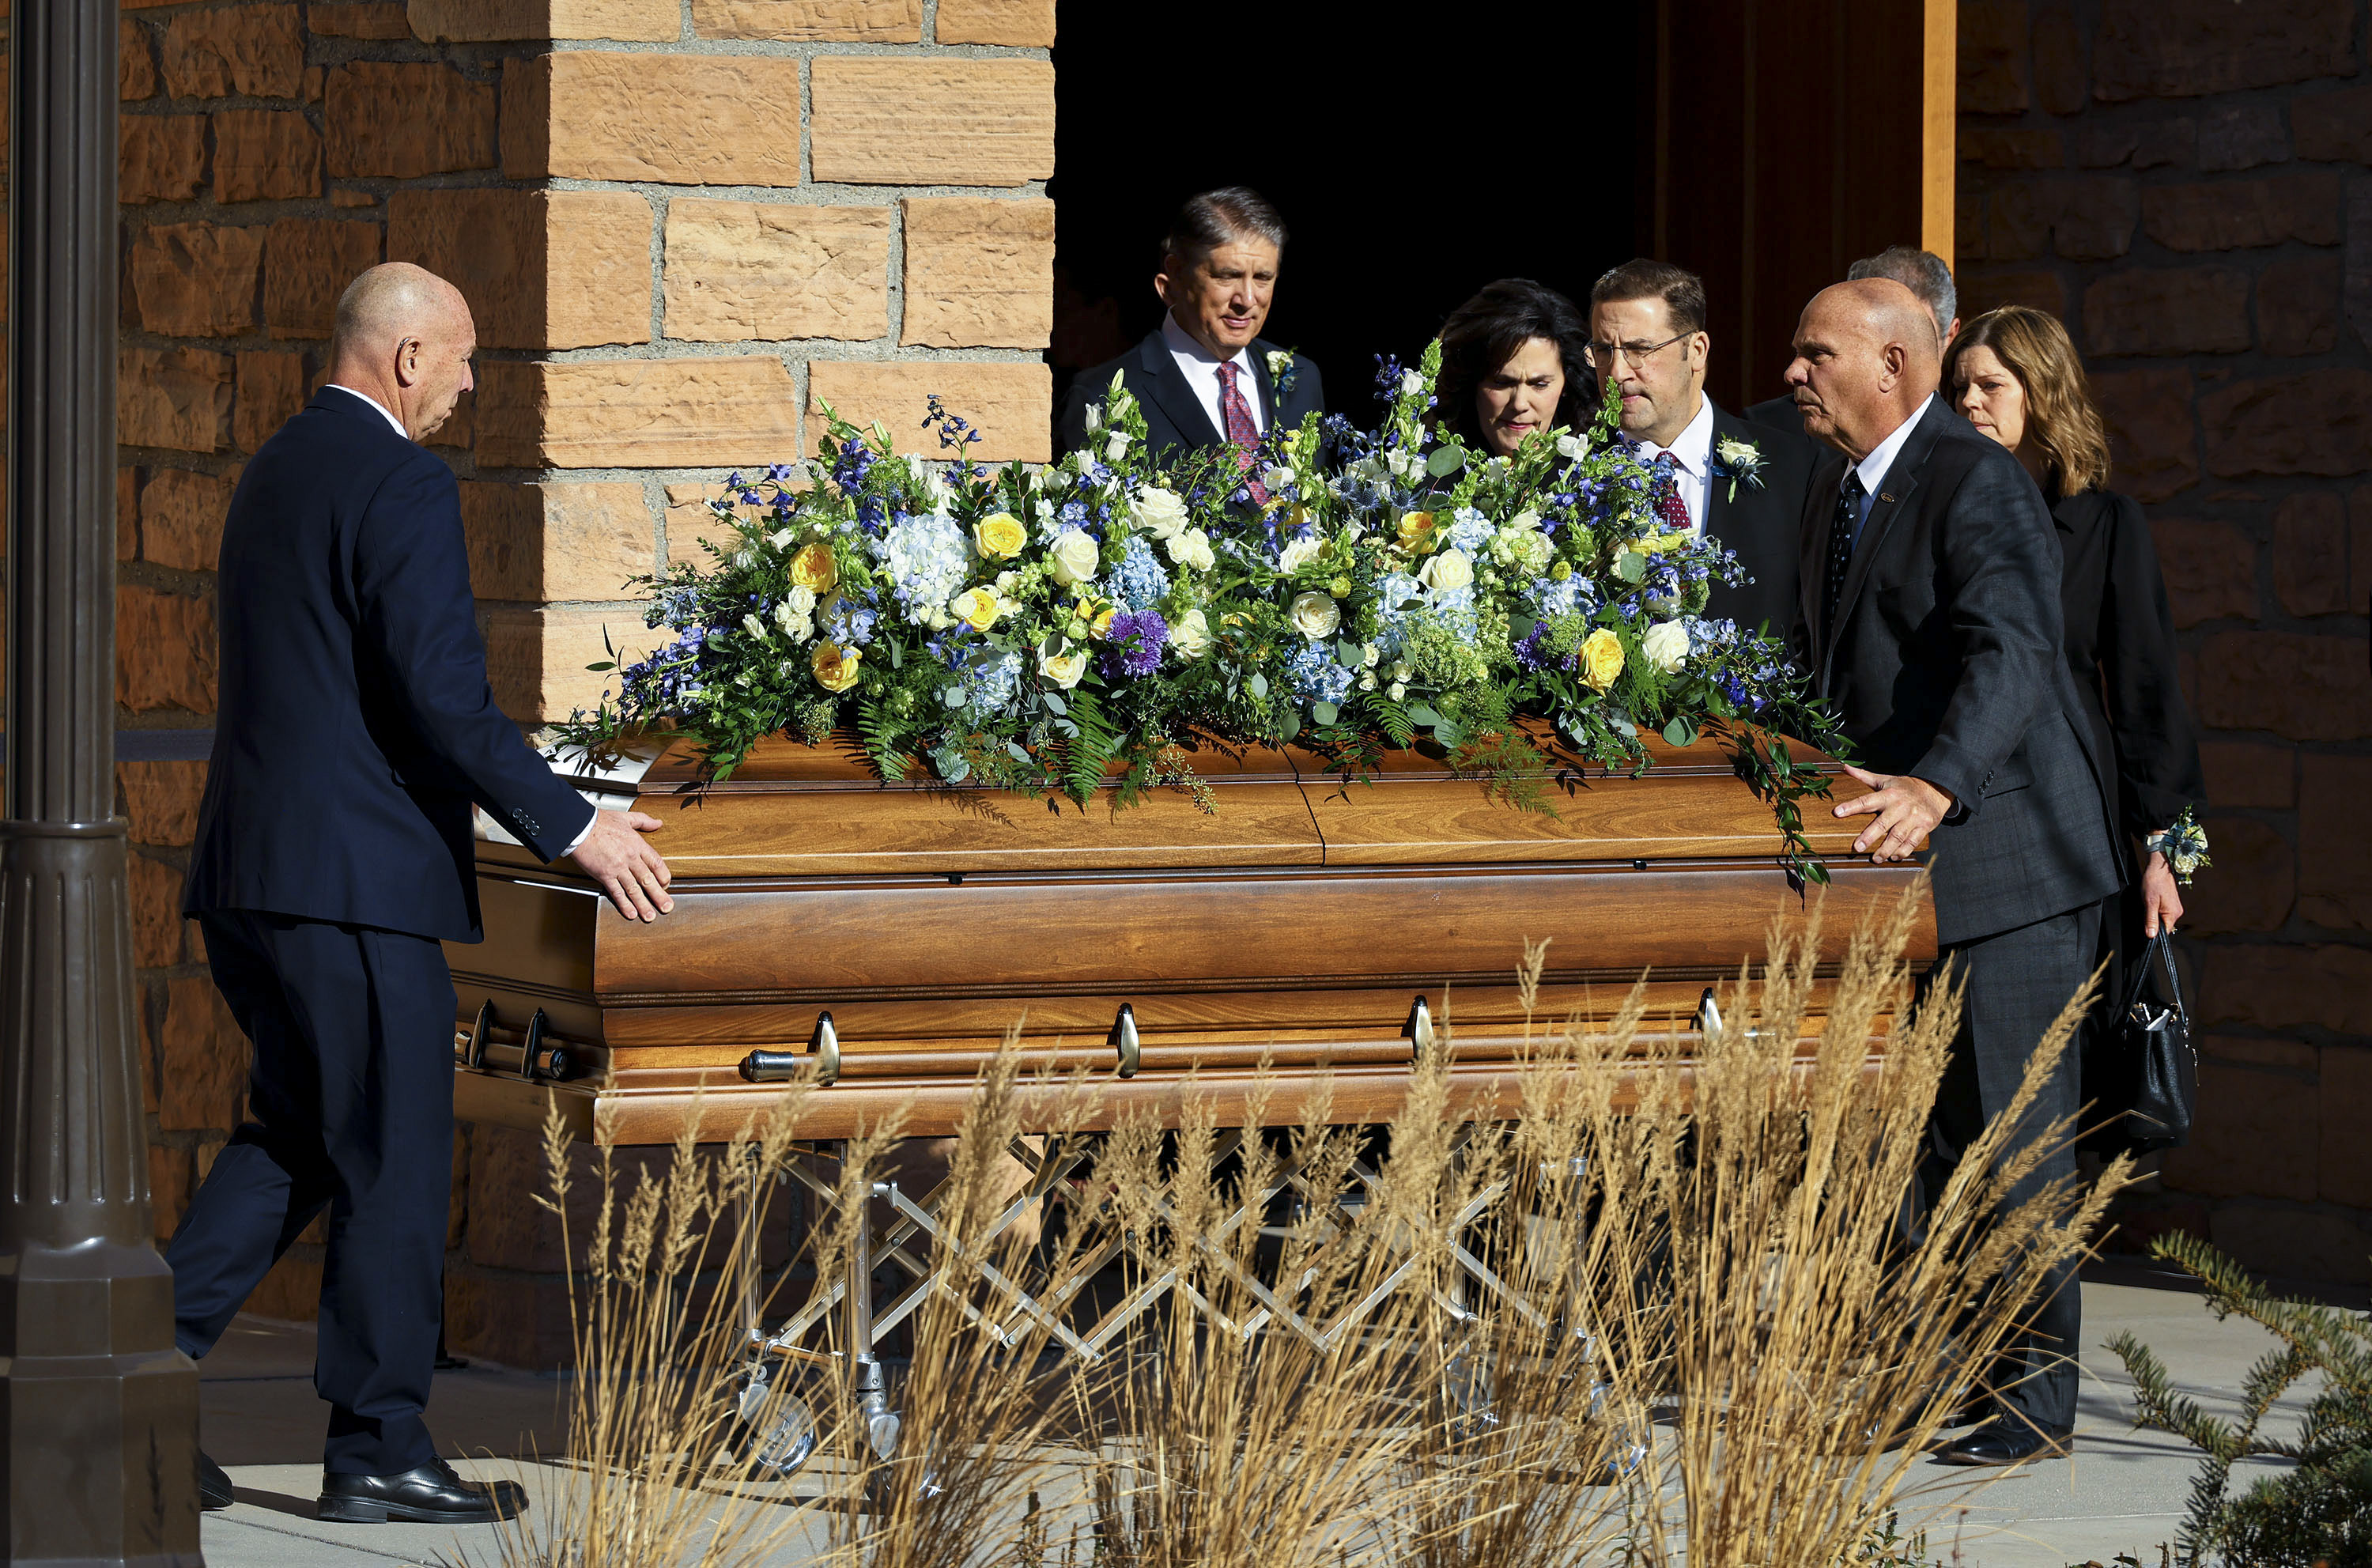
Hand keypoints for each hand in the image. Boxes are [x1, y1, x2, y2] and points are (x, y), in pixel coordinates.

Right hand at [567, 810, 673, 921]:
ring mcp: (617, 868)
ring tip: (650, 916)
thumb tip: (658, 822)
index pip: (656, 863)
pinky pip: (616, 892)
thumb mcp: (625, 817)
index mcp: (637, 844)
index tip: (666, 884)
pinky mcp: (604, 875)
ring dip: (643, 904)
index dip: (663, 876)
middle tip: (667, 907)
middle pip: (648, 880)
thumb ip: (644, 821)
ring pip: (634, 889)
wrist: (578, 827)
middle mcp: (630, 857)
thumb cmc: (598, 822)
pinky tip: (631, 913)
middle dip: (659, 896)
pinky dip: (624, 904)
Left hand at [1832, 765, 1952, 863]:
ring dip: (1885, 850)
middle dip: (1869, 836)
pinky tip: (1893, 857)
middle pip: (1883, 823)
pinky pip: (1912, 842)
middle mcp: (1900, 806)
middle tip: (1857, 847)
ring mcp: (1913, 818)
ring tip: (1875, 858)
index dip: (1851, 806)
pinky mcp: (1924, 827)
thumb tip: (1844, 767)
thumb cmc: (1905, 787)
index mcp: (1888, 794)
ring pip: (1898, 837)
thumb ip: (1864, 777)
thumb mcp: (1885, 779)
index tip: (1837, 812)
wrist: (1935, 791)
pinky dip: (1902, 852)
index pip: (1866, 801)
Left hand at [2140, 849, 2183, 936]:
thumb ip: (2150, 920)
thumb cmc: (2154, 882)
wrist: (2158, 867)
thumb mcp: (2149, 903)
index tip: (2146, 928)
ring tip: (2149, 903)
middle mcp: (2177, 912)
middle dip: (2153, 922)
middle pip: (2163, 925)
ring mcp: (2175, 907)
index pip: (2165, 932)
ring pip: (2162, 918)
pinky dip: (2156, 909)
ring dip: (2154, 914)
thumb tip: (2151, 935)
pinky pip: (2163, 911)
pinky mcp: (2172, 903)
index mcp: (2173, 914)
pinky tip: (2152, 901)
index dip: (2154, 932)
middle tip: (2146, 910)